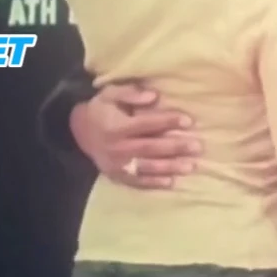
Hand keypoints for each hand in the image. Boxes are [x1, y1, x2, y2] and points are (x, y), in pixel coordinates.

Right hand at [68, 82, 198, 188]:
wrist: (79, 131)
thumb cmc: (102, 110)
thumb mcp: (110, 93)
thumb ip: (130, 93)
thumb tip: (153, 96)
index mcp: (116, 127)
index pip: (146, 124)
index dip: (167, 122)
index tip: (189, 121)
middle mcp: (116, 147)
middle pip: (149, 148)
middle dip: (175, 147)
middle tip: (197, 147)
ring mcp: (116, 164)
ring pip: (146, 167)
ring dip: (169, 167)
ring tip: (191, 166)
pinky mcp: (116, 176)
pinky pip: (137, 181)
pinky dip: (153, 183)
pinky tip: (171, 182)